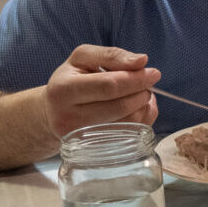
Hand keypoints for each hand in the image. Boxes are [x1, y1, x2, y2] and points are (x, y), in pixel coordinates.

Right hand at [43, 45, 160, 138]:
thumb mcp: (83, 58)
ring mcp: (82, 139)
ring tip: (139, 94)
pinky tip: (136, 108)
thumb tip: (142, 61)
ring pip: (129, 124)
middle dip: (142, 92)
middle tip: (148, 84)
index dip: (136, 79)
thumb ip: (112, 55)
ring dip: (143, 106)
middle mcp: (69, 117)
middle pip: (121, 107)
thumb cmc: (71, 79)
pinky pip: (130, 136)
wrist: (54, 111)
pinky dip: (142, 120)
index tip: (153, 73)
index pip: (109, 86)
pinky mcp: (95, 150)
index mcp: (64, 90)